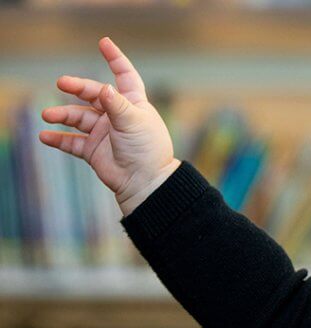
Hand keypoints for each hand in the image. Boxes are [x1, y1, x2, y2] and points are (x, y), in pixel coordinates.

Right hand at [38, 36, 180, 215]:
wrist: (145, 183)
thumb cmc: (146, 150)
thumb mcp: (134, 122)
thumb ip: (116, 105)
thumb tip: (103, 87)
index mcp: (133, 104)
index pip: (124, 76)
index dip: (116, 59)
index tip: (103, 43)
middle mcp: (117, 116)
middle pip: (93, 94)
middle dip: (77, 87)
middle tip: (62, 83)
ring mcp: (104, 133)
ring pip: (78, 117)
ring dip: (62, 115)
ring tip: (47, 116)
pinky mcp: (94, 150)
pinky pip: (72, 141)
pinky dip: (58, 138)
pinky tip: (45, 136)